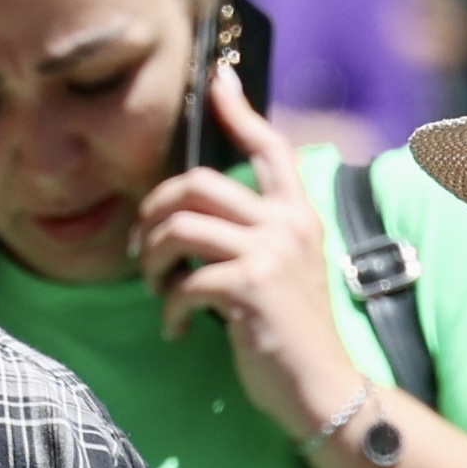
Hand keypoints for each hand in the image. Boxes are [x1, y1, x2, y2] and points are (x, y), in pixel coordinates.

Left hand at [133, 72, 363, 439]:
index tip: (218, 79)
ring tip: (159, 290)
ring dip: (155, 262)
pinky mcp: (251, 288)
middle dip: (156, 210)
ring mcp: (271, 253)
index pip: (270, 146)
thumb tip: (194, 214)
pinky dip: (169, 309)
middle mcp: (288, 223)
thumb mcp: (283, 270)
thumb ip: (255, 234)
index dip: (240, 110)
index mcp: (298, 213)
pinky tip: (177, 329)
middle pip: (199, 182)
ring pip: (181, 227)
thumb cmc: (291, 333)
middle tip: (145, 247)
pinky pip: (185, 282)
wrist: (321, 388)